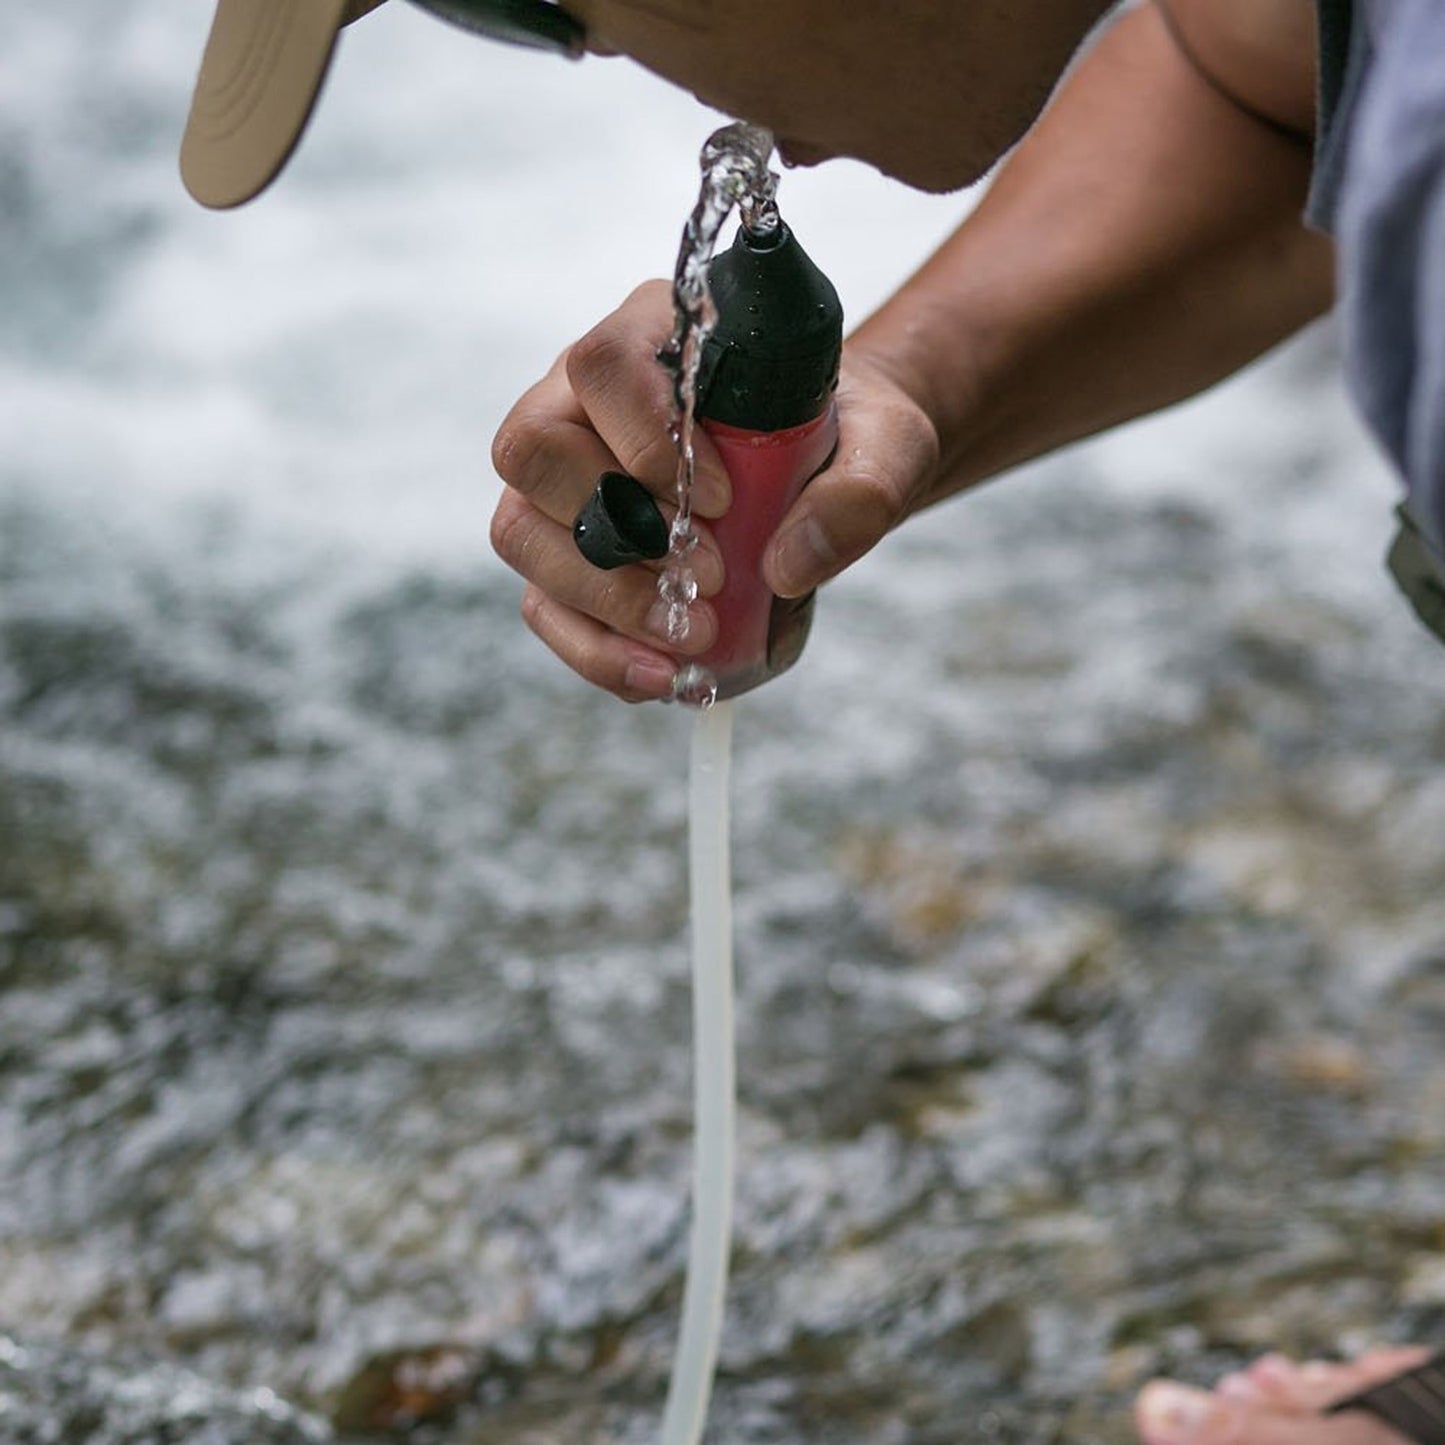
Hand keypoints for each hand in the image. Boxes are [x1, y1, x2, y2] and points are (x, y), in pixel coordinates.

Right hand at [490, 283, 939, 700]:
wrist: (826, 476)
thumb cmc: (845, 441)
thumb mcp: (888, 449)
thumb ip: (862, 491)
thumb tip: (789, 564)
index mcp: (651, 339)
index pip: (602, 366)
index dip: (647, 439)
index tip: (723, 499)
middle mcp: (580, 403)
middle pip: (531, 450)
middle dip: (617, 528)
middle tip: (710, 574)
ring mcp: (560, 483)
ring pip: (521, 533)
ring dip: (603, 599)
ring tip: (692, 634)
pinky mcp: (564, 556)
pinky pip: (545, 606)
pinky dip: (599, 652)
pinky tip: (664, 674)